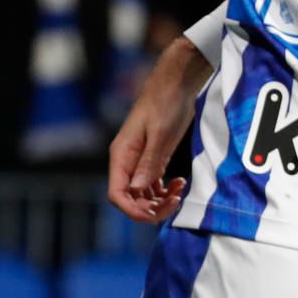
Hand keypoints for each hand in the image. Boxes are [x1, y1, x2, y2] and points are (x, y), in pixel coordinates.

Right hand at [107, 36, 212, 222]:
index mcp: (121, 155)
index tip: (155, 214)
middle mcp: (127, 161)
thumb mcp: (160, 133)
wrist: (176, 83)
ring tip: (180, 191)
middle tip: (176, 201)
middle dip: (151, 207)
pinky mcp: (153, 158)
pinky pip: (153, 184)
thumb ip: (149, 161)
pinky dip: (165, 190)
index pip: (117, 194)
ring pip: (143, 193)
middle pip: (131, 198)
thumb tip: (138, 189)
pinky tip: (179, 184)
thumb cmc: (166, 103)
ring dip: (160, 200)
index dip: (132, 209)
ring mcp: (139, 161)